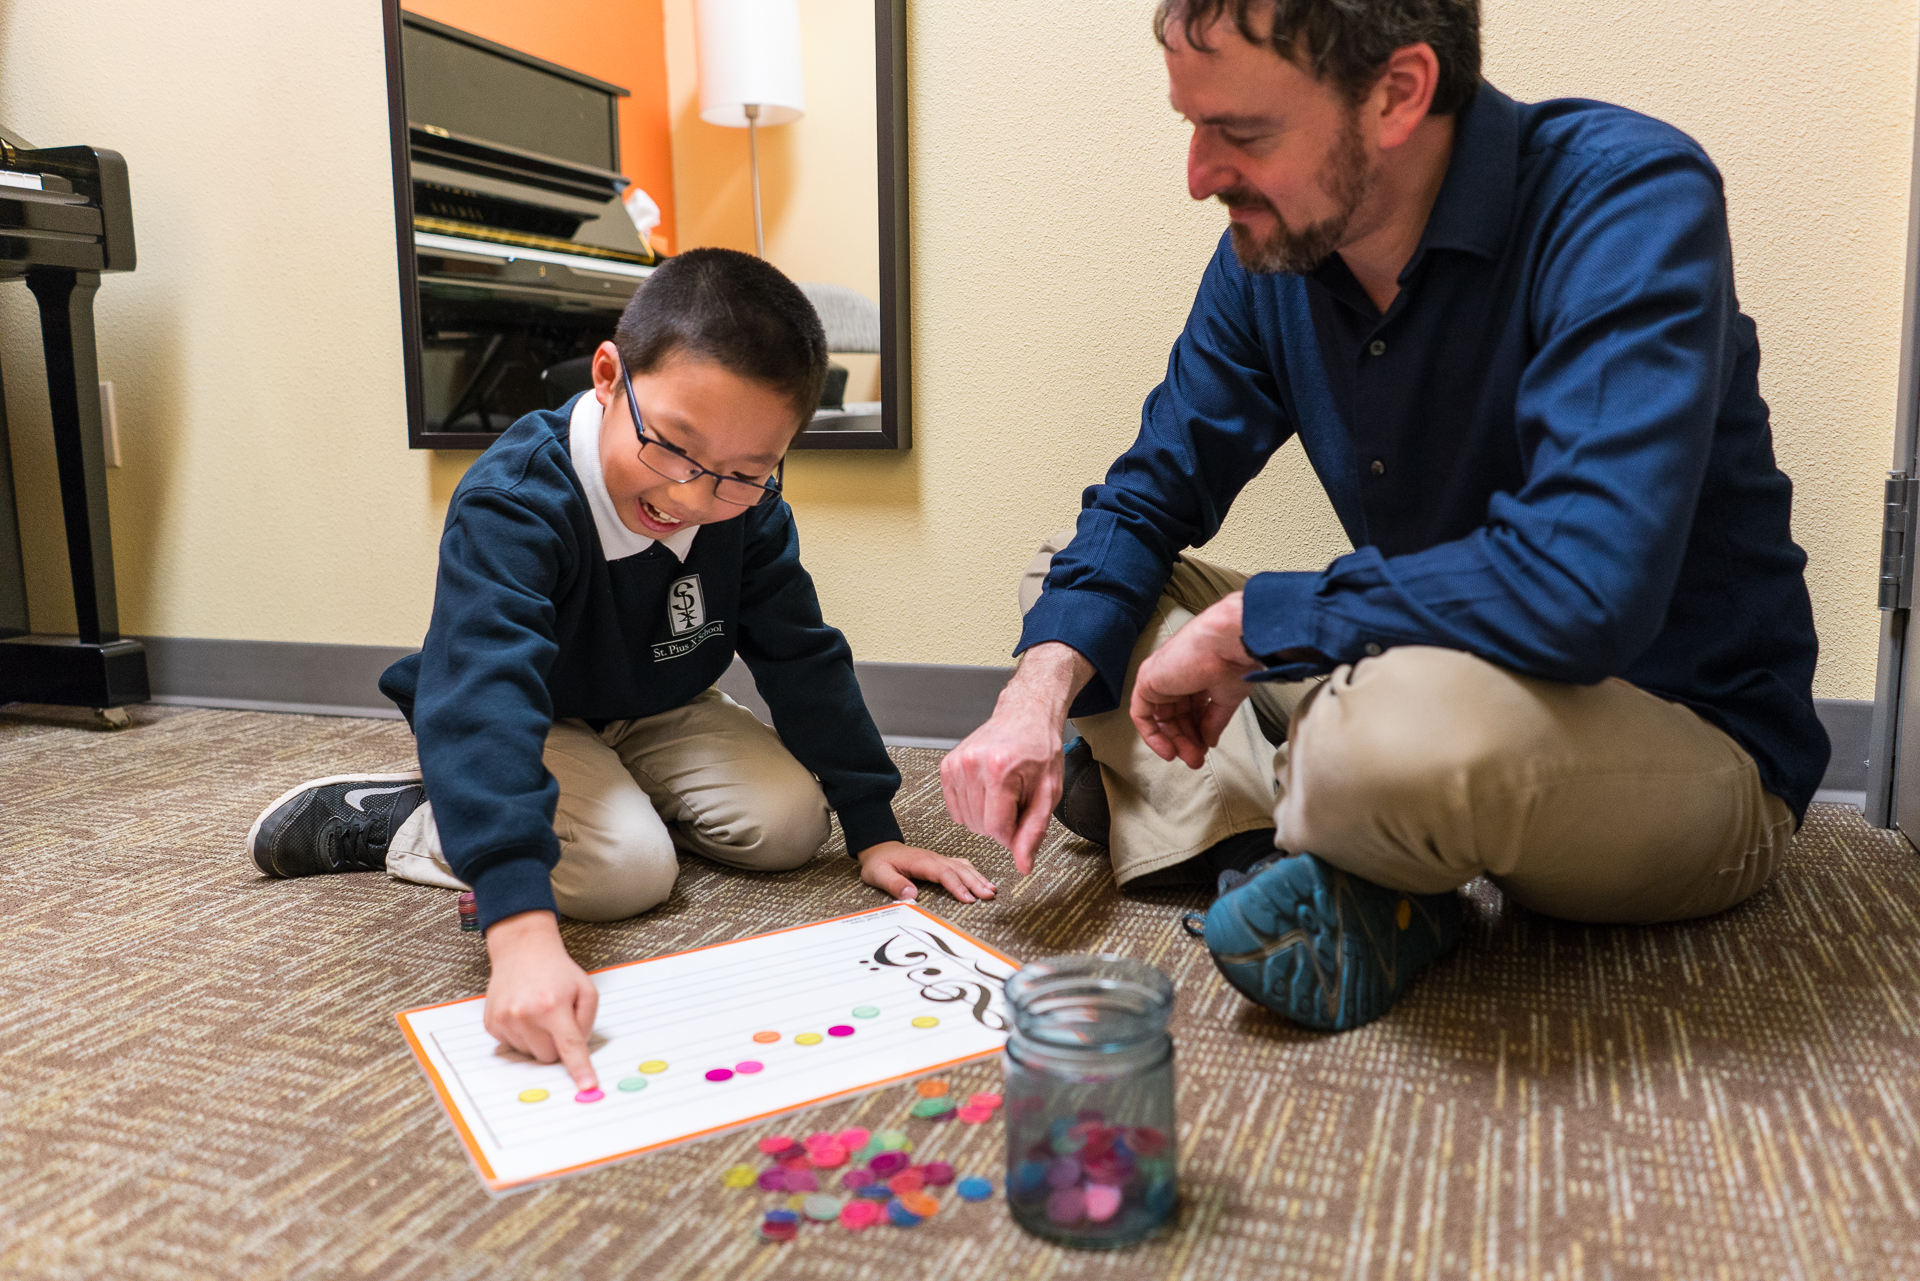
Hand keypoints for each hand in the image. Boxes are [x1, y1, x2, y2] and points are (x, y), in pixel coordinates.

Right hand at [483, 910, 599, 1090]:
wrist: (523, 951)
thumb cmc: (557, 972)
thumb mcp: (585, 990)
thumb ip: (587, 1022)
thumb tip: (576, 1052)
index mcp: (553, 1005)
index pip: (570, 1045)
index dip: (579, 1069)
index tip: (587, 1086)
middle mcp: (526, 1014)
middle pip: (548, 1057)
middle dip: (556, 1044)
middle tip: (556, 1019)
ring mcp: (505, 1020)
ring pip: (530, 1054)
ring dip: (538, 1040)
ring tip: (538, 1012)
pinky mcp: (492, 1024)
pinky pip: (513, 1047)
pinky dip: (522, 1035)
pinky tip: (523, 1013)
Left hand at [857, 841, 997, 903]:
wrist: (878, 848)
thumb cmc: (879, 863)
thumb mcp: (879, 874)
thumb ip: (895, 884)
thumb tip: (912, 895)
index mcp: (921, 861)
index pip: (944, 873)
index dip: (957, 886)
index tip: (968, 899)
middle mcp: (933, 858)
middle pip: (959, 869)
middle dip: (975, 882)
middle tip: (989, 896)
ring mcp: (938, 859)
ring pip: (963, 866)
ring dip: (978, 877)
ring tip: (991, 890)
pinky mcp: (940, 862)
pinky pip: (960, 865)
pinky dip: (973, 872)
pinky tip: (981, 880)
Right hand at [940, 643, 1093, 873]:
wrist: (1025, 716)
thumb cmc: (1040, 750)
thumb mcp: (1049, 792)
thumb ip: (1034, 831)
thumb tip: (1022, 864)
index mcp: (999, 771)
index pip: (997, 829)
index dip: (1013, 833)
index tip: (1023, 817)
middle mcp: (972, 765)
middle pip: (980, 826)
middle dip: (1001, 822)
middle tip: (1016, 798)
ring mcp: (956, 764)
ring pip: (966, 820)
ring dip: (986, 814)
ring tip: (1003, 792)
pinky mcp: (947, 766)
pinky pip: (954, 808)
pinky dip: (972, 806)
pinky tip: (987, 790)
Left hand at [1130, 592, 1261, 768]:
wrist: (1228, 643)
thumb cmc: (1233, 659)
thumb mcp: (1226, 697)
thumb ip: (1213, 720)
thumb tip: (1208, 741)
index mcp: (1195, 674)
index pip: (1190, 709)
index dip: (1197, 732)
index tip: (1206, 748)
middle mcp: (1175, 675)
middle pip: (1175, 716)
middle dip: (1186, 740)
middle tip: (1197, 759)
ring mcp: (1160, 677)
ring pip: (1160, 718)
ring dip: (1175, 742)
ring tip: (1190, 758)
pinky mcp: (1147, 680)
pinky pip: (1141, 714)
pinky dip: (1152, 735)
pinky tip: (1169, 750)